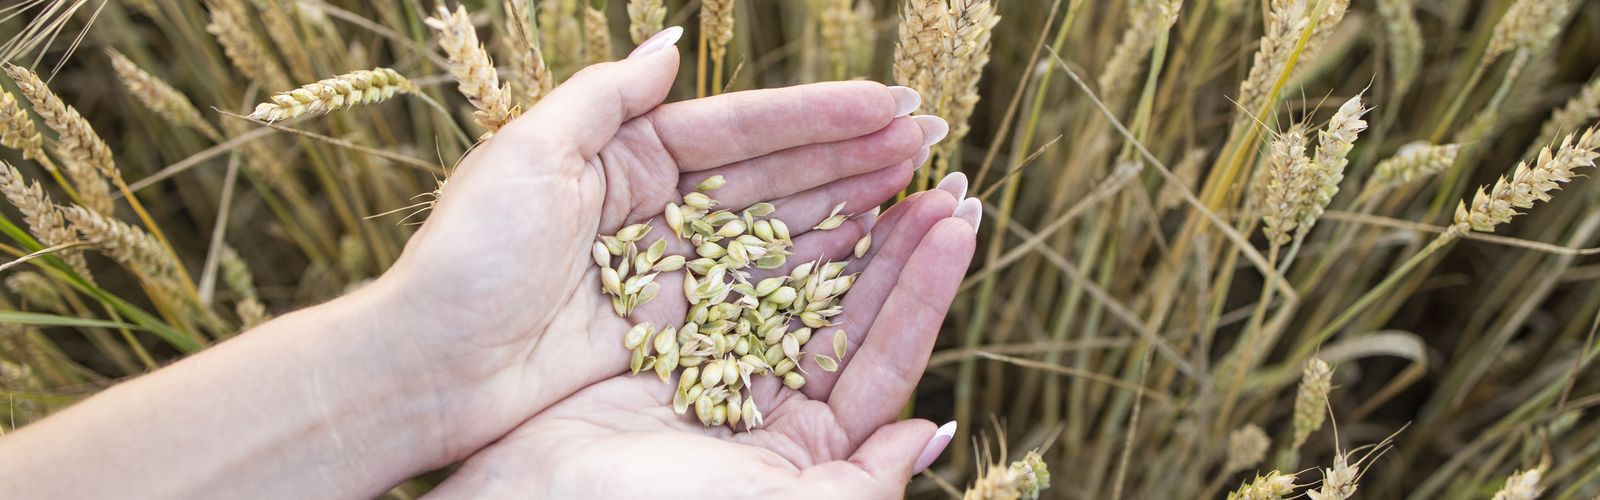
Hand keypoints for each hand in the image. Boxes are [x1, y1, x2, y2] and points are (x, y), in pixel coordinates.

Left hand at [373, 26, 964, 462]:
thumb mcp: (528, 151)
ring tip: (917, 181)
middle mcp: (658, 206)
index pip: (741, 128)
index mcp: (625, 154)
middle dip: (851, 154)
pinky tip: (869, 248)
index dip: (815, 114)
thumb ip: (607, 96)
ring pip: (780, 231)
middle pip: (775, 176)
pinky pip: (760, 294)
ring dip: (850, 204)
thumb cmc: (471, 252)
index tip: (886, 102)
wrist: (431, 364)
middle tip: (927, 135)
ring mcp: (673, 270)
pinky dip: (816, 272)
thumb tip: (672, 45)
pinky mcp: (675, 330)